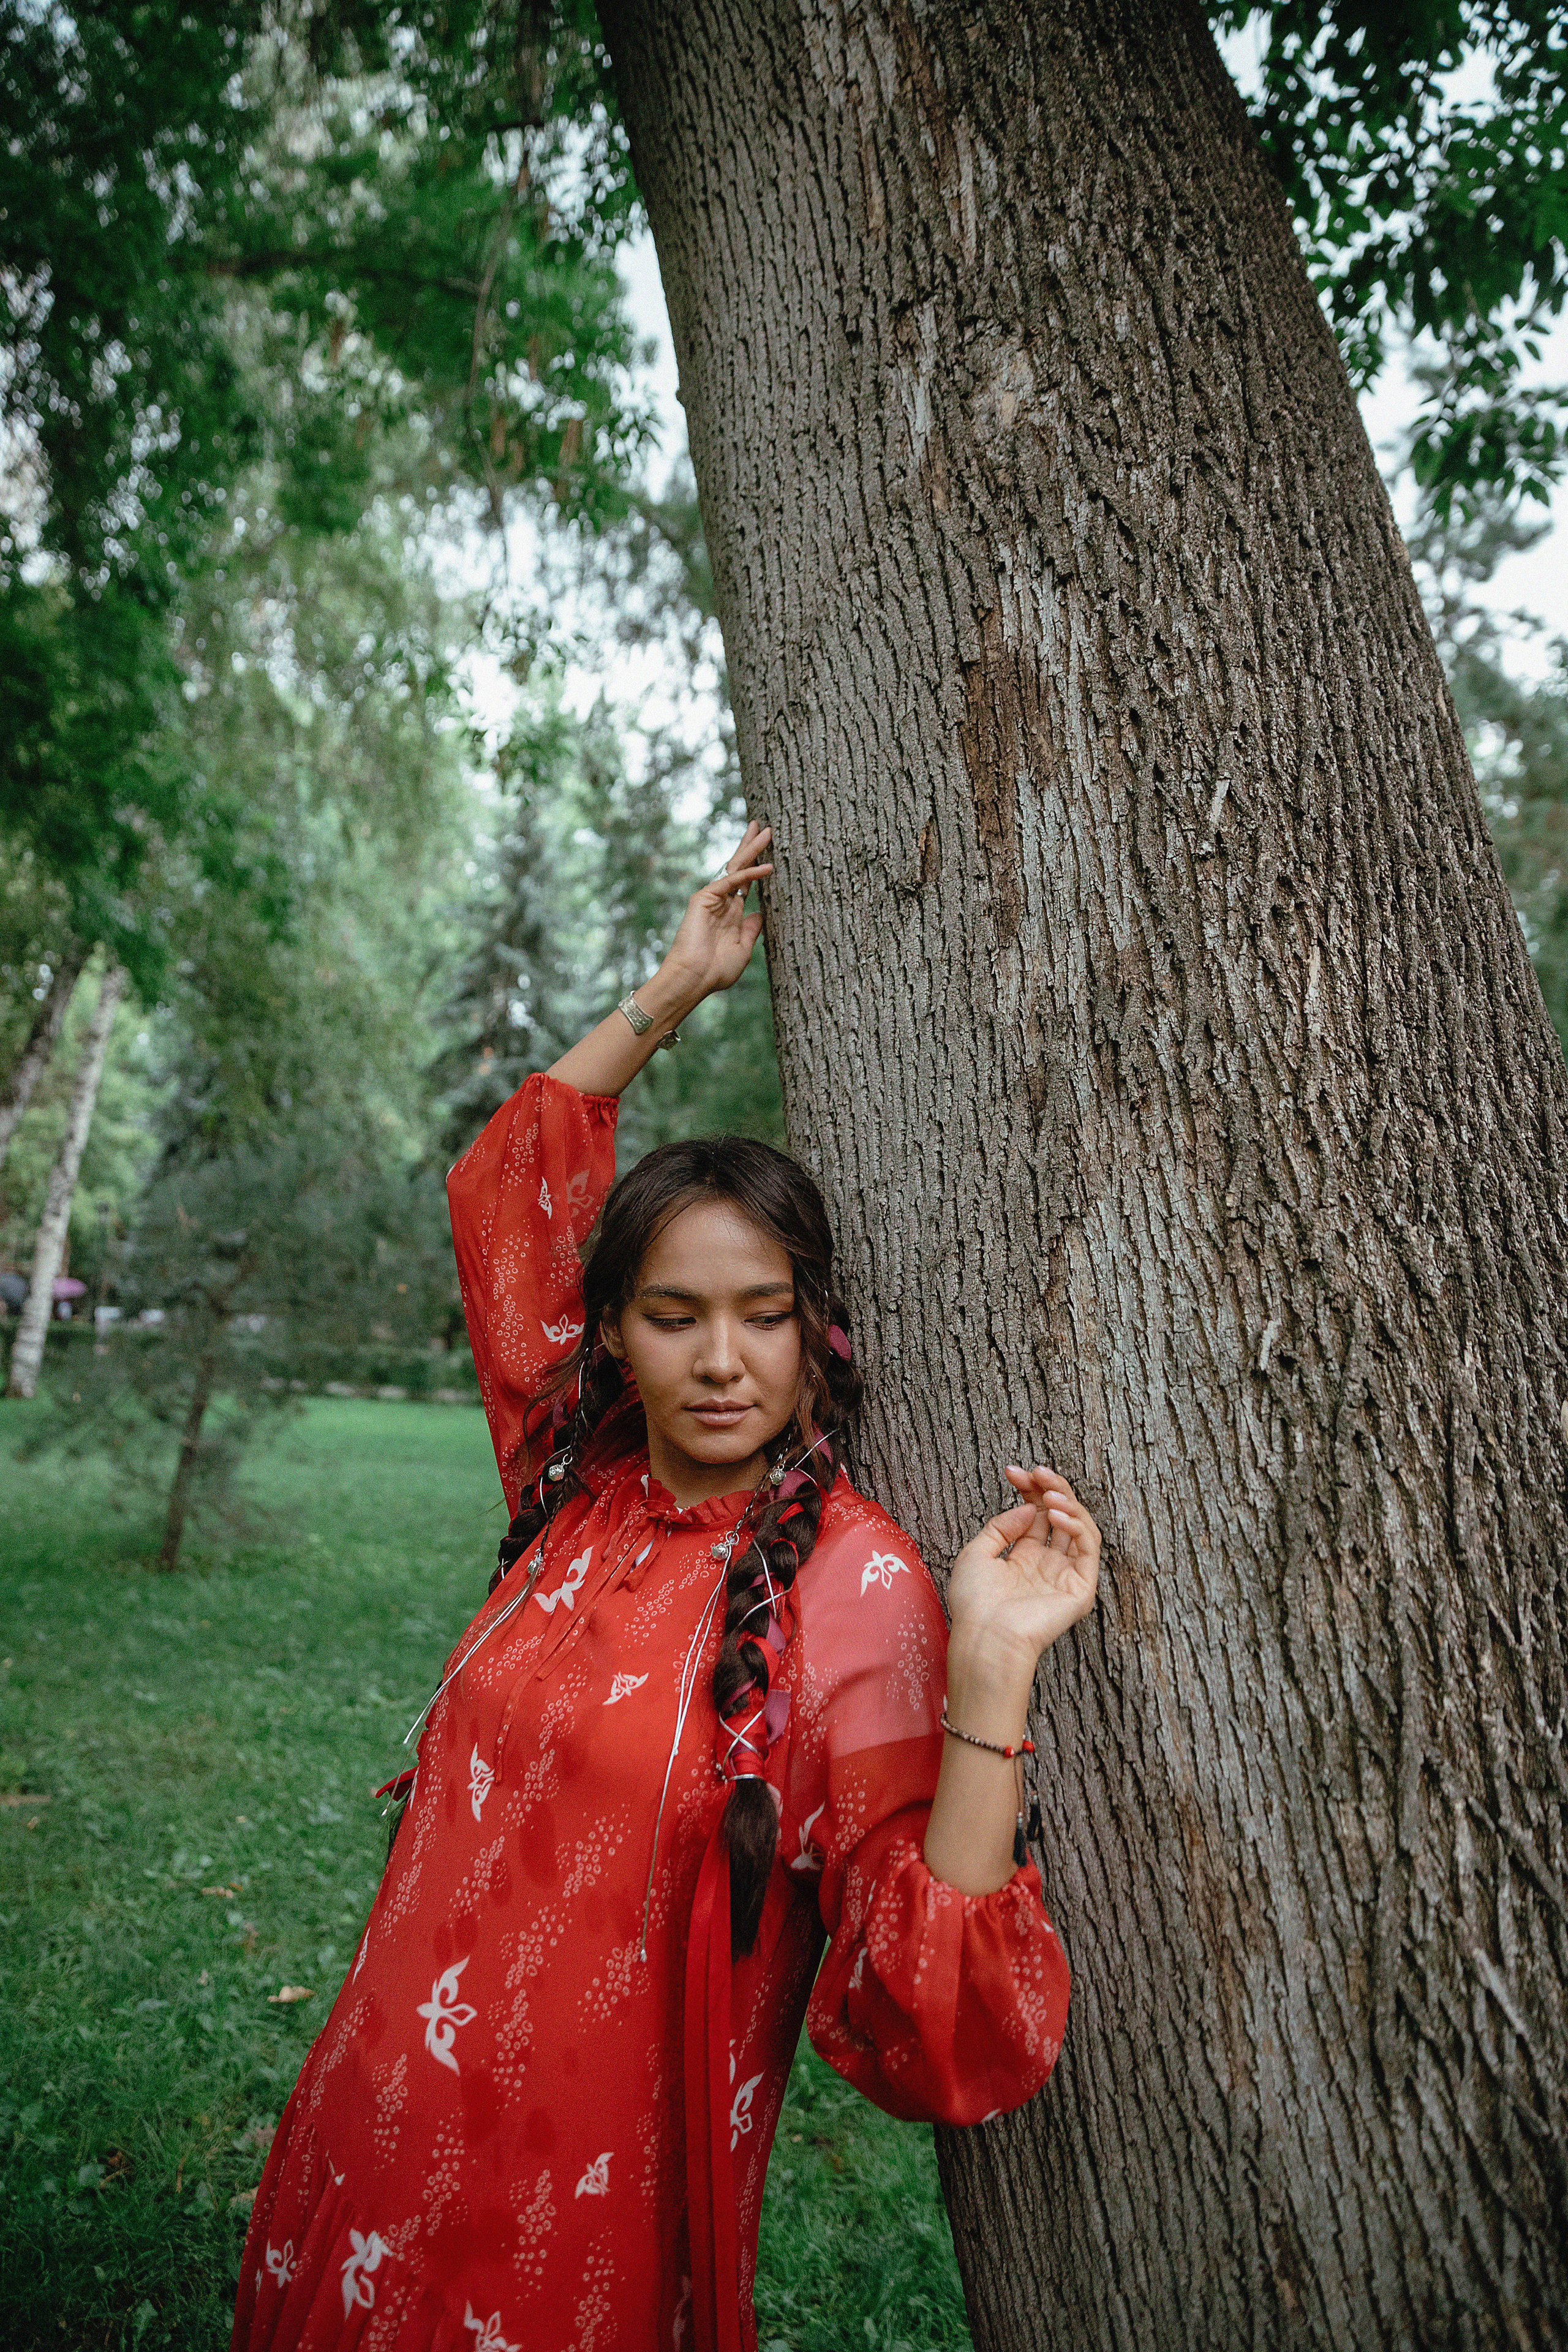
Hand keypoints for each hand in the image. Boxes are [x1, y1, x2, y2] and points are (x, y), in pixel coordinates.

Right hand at [657, 822, 773, 1008]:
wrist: (694, 978)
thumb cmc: (716, 971)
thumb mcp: (743, 949)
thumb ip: (752, 930)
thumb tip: (761, 913)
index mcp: (731, 914)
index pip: (746, 883)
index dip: (757, 866)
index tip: (769, 853)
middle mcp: (722, 902)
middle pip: (740, 868)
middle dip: (752, 847)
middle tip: (765, 828)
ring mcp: (712, 898)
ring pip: (736, 867)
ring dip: (752, 849)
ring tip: (766, 831)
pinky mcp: (704, 898)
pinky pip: (732, 881)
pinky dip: (750, 873)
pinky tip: (767, 867)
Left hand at [946, 1466, 1100, 1677]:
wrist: (984, 1636)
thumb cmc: (974, 1603)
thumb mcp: (976, 1553)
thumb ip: (1001, 1527)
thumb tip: (1028, 1509)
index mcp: (1024, 1557)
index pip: (1036, 1514)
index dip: (1029, 1489)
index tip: (1013, 1472)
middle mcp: (1047, 1563)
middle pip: (1059, 1515)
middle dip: (1049, 1488)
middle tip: (1036, 1471)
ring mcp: (1065, 1575)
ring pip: (1079, 1527)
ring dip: (1066, 1502)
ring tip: (1047, 1491)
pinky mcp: (1080, 1587)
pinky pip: (1089, 1548)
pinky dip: (1076, 1524)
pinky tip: (1056, 1514)